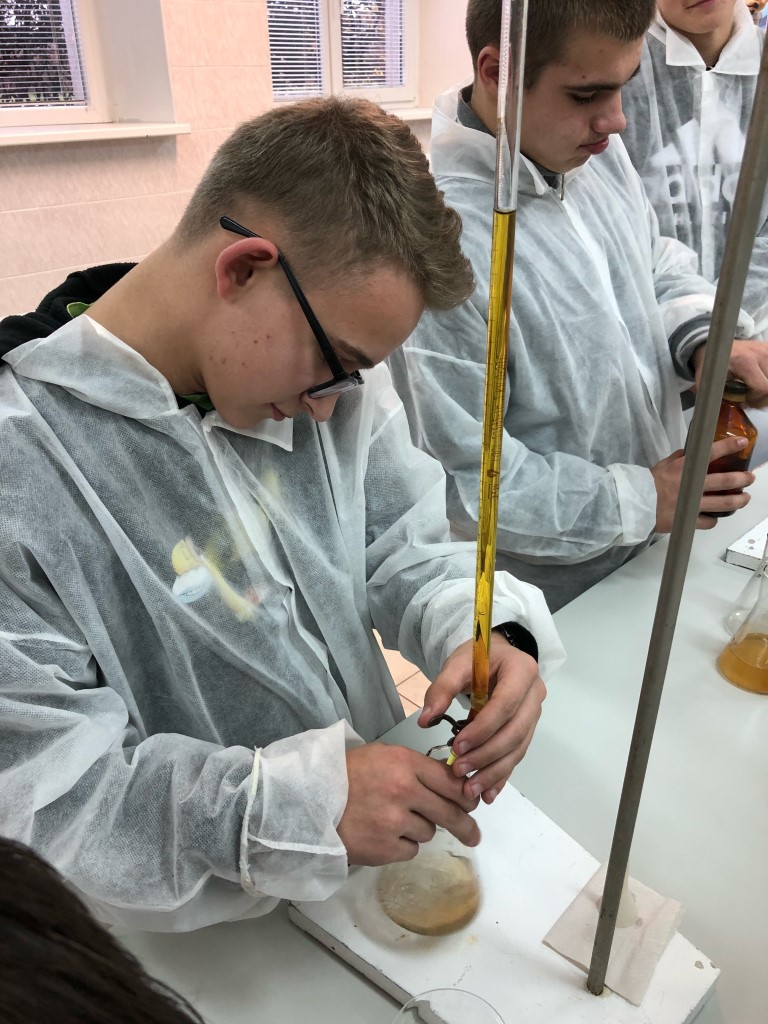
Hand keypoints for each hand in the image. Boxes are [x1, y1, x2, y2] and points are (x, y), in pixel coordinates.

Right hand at [338, 743, 479, 865]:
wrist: (310, 801)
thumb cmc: (347, 774)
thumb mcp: (383, 756)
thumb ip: (416, 767)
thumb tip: (451, 783)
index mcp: (404, 763)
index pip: (451, 781)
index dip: (466, 794)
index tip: (472, 803)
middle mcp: (404, 791)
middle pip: (450, 812)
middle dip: (466, 825)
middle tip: (473, 835)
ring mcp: (394, 822)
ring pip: (429, 832)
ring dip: (419, 829)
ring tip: (393, 819)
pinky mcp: (385, 849)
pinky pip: (410, 850)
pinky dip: (402, 845)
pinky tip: (383, 833)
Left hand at [417, 635, 545, 804]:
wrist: (495, 657)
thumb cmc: (476, 657)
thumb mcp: (457, 664)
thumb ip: (442, 689)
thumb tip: (426, 720)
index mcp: (522, 671)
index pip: (506, 705)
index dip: (483, 729)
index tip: (458, 747)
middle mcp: (535, 694)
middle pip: (515, 731)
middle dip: (487, 755)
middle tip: (459, 771)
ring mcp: (534, 714)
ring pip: (518, 748)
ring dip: (494, 771)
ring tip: (469, 789)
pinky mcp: (528, 730)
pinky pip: (516, 755)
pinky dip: (502, 775)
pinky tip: (488, 793)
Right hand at [651, 437, 753, 531]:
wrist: (633, 505)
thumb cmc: (645, 484)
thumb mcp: (660, 466)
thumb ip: (675, 459)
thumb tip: (686, 453)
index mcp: (684, 468)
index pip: (710, 453)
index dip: (729, 447)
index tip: (743, 443)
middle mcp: (692, 485)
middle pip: (725, 481)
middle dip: (742, 478)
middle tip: (750, 478)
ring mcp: (692, 504)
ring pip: (724, 503)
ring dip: (738, 500)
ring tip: (745, 499)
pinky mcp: (688, 520)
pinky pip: (708, 522)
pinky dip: (713, 520)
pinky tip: (715, 518)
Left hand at [692, 341, 767, 407]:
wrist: (714, 345)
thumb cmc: (711, 364)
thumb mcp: (707, 382)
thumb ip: (713, 397)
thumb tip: (715, 416)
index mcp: (744, 362)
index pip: (763, 387)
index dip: (756, 400)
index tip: (745, 402)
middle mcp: (759, 354)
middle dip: (763, 397)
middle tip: (752, 400)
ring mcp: (766, 350)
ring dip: (766, 389)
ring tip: (756, 391)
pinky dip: (767, 379)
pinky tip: (761, 381)